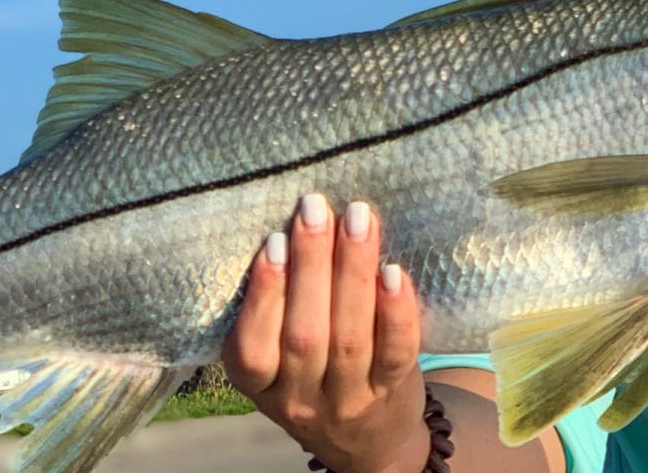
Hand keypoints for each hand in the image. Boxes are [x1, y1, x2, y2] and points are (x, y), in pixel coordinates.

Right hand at [222, 194, 429, 472]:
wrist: (371, 440)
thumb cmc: (315, 373)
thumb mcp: (278, 356)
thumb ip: (277, 307)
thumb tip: (290, 222)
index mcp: (259, 383)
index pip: (251, 347)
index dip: (263, 294)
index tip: (272, 240)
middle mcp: (299, 397)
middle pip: (303, 334)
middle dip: (310, 264)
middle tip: (315, 207)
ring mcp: (348, 399)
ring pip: (348, 337)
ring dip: (352, 271)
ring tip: (357, 219)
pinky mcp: (391, 393)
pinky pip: (395, 353)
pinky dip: (396, 312)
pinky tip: (394, 272)